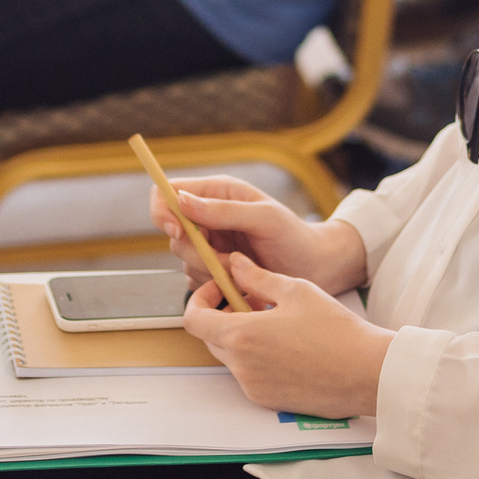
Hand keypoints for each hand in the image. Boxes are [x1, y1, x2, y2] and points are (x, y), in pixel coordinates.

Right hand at [149, 175, 367, 293]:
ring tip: (241, 271)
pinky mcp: (214, 270)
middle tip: (227, 260)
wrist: (315, 268)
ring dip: (208, 271)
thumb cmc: (295, 236)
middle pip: (173, 232)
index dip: (163, 210)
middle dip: (196, 251)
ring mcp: (210, 245)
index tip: (179, 231)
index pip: (168, 193)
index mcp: (217, 193)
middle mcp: (209, 217)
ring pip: (183, 260)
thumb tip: (182, 201)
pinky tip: (238, 283)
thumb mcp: (264, 217)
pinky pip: (195, 280)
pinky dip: (212, 286)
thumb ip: (224, 210)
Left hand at [183, 256, 394, 418]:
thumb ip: (257, 277)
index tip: (219, 289)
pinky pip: (249, 375)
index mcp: (242, 335)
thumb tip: (236, 265)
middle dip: (223, 316)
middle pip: (211, 338)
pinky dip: (257, 358)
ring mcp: (253, 387)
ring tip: (275, 322)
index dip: (200, 299)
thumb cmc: (335, 330)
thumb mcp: (295, 290)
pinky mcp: (268, 401)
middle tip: (251, 301)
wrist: (366, 372)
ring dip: (242, 337)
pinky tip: (287, 346)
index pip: (193, 319)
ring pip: (231, 357)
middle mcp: (241, 366)